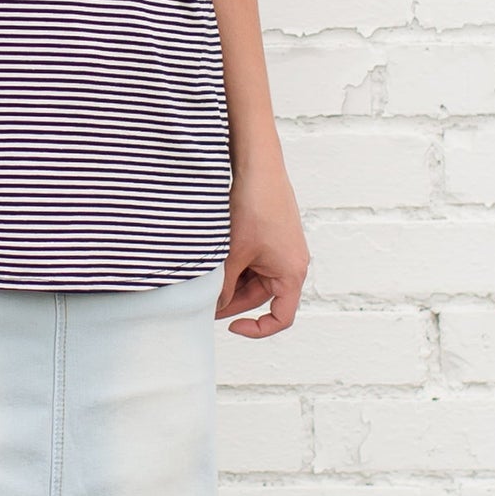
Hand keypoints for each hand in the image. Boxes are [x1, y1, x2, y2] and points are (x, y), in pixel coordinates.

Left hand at [216, 165, 308, 338]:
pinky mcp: (272, 236)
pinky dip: (235, 264)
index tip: (232, 326)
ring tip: (207, 275)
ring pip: (253, 278)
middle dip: (232, 300)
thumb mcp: (234, 253)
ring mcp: (282, 249)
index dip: (257, 329)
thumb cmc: (254, 206)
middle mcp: (292, 263)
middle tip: (203, 302)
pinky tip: (215, 259)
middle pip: (261, 297)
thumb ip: (225, 286)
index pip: (281, 317)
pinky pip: (254, 260)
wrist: (257, 166)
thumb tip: (215, 307)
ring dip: (231, 280)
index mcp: (292, 273)